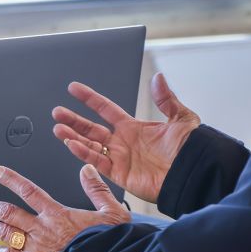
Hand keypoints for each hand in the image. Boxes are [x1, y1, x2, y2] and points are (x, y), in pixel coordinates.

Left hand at [0, 164, 129, 251]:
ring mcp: (36, 249)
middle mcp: (42, 229)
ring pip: (6, 234)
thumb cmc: (109, 243)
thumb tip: (87, 169)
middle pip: (8, 213)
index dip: (10, 179)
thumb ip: (97, 190)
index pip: (29, 191)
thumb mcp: (112, 211)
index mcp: (57, 214)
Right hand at [52, 73, 199, 202]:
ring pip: (88, 145)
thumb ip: (166, 99)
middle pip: (90, 128)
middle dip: (73, 120)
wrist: (193, 174)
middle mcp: (123, 142)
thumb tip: (158, 78)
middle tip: (57, 112)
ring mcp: (119, 158)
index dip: (89, 98)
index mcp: (134, 127)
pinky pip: (96, 162)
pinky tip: (72, 144)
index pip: (105, 109)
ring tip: (58, 129)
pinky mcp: (118, 174)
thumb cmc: (191, 150)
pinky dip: (83, 153)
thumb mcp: (181, 118)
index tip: (74, 89)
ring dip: (72, 137)